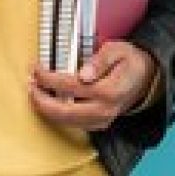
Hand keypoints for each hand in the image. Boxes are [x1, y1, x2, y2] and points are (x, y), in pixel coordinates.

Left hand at [28, 41, 156, 131]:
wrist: (145, 78)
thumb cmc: (129, 61)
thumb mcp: (118, 50)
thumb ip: (100, 61)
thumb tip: (83, 74)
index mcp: (109, 91)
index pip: (70, 86)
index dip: (49, 79)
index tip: (36, 69)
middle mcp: (104, 110)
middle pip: (64, 112)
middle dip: (41, 100)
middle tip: (29, 85)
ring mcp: (102, 120)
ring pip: (66, 122)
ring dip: (46, 109)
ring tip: (33, 92)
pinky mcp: (98, 124)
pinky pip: (72, 124)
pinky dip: (56, 115)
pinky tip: (47, 102)